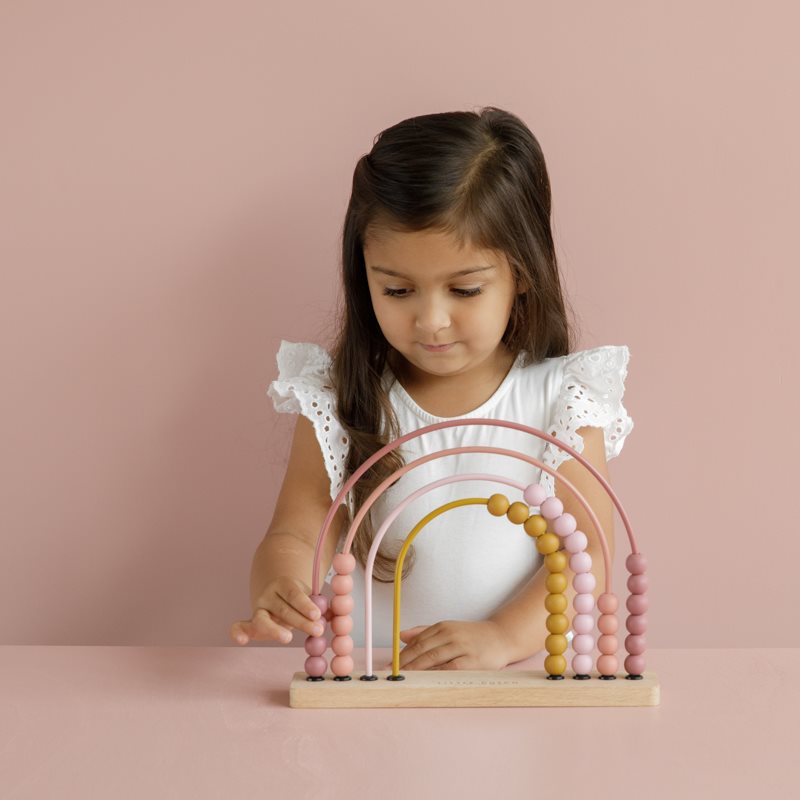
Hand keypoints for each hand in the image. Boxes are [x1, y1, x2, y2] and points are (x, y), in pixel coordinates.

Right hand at [229, 576, 331, 645]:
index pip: (294, 594)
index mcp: (284, 584)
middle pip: (284, 610)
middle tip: (318, 630)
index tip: (317, 615)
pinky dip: (238, 632)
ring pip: (263, 620)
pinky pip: (239, 626)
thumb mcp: (308, 594)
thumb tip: (334, 616)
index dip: (305, 604)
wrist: (275, 587)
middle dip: (301, 621)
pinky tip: (241, 641)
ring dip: (276, 630)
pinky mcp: (250, 622)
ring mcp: (258, 609)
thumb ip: (318, 605)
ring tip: (288, 638)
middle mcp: (268, 595)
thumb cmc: (297, 596)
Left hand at [397, 620, 511, 670]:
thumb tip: (401, 636)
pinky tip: (425, 681)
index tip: (390, 666)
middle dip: (404, 664)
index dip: (402, 655)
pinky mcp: (471, 661)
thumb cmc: (473, 636)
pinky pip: (449, 669)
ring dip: (416, 670)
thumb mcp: (449, 629)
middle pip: (422, 650)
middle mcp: (450, 634)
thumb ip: (424, 632)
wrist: (502, 637)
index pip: (417, 641)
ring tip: (403, 680)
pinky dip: (435, 675)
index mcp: (443, 626)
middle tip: (391, 676)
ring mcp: (461, 647)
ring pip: (433, 659)